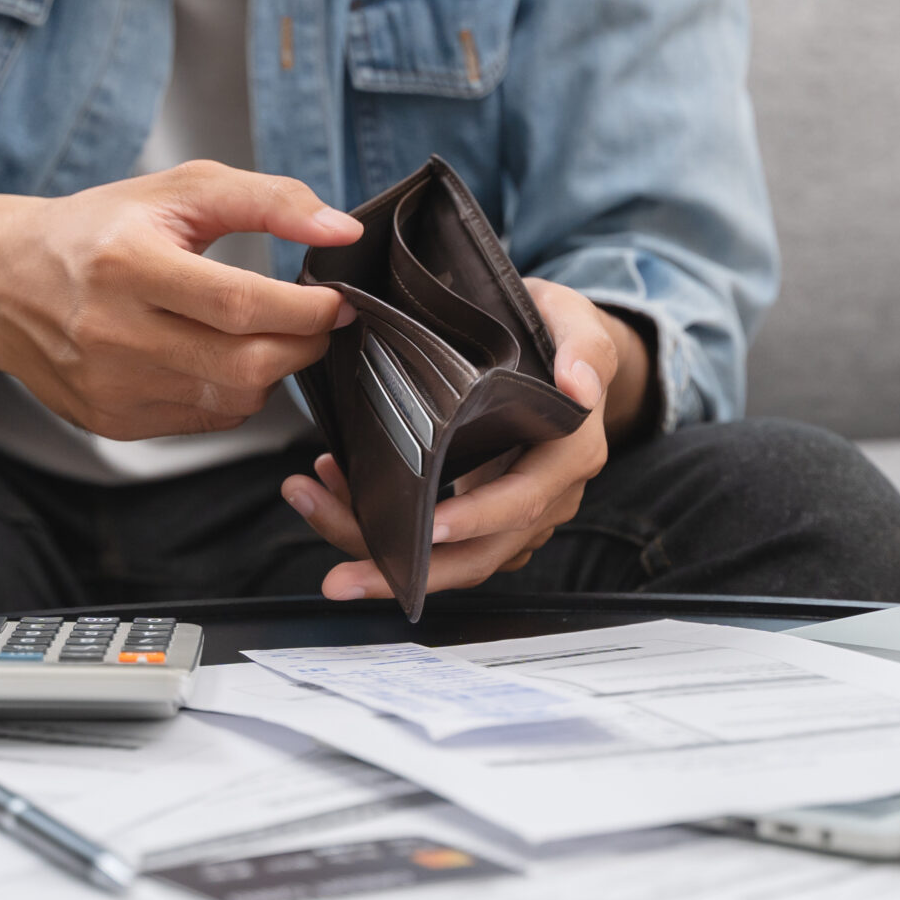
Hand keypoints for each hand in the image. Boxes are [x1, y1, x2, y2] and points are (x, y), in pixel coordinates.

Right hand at [0, 161, 361, 440]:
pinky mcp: (112, 421)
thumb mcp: (177, 190)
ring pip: (233, 399)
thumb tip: (340, 231)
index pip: (240, 303)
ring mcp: (111, 386)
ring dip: (273, 370)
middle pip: (245, 364)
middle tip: (318, 319)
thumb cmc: (96, 230)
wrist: (1, 282)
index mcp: (127, 264)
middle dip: (304, 344)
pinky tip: (220, 357)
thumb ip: (268, 201)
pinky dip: (235, 393)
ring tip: (267, 333)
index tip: (338, 298)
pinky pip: (207, 420)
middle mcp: (113, 332)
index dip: (307, 307)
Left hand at [281, 279, 652, 601]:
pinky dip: (379, 526)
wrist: (556, 350)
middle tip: (342, 579)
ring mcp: (511, 515)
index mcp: (569, 456)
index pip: (521, 502)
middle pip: (477, 555)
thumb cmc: (556, 333)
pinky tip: (334, 492)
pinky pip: (431, 540)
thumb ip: (585, 348)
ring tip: (314, 505)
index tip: (426, 525)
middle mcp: (545, 497)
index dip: (474, 519)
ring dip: (376, 548)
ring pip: (445, 557)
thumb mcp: (575, 321)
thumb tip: (579, 386)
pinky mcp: (478, 515)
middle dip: (407, 573)